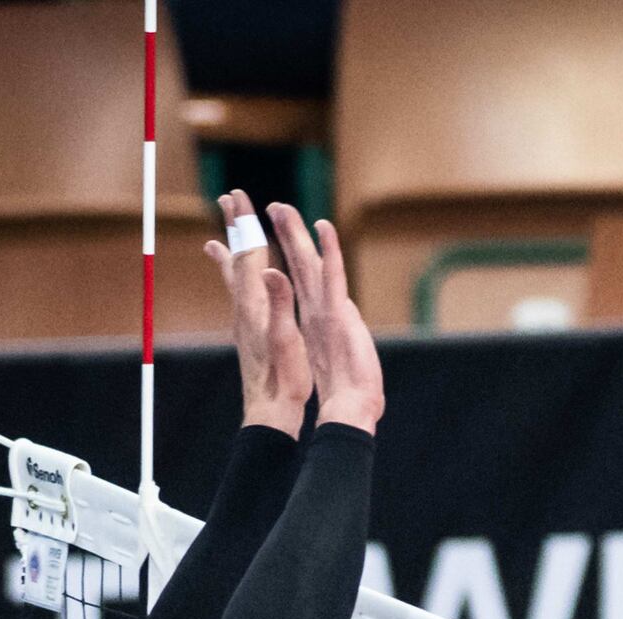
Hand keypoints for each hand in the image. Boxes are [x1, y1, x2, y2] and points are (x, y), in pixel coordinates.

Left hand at [204, 189, 309, 436]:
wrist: (269, 411)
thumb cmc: (283, 378)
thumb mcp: (286, 338)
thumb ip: (279, 304)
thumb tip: (271, 271)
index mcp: (255, 305)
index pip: (247, 254)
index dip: (245, 224)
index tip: (240, 196)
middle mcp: (244, 308)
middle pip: (236, 258)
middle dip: (235, 226)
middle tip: (227, 199)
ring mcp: (243, 320)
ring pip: (234, 276)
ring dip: (230, 252)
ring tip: (217, 239)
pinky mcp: (247, 333)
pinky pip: (240, 295)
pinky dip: (236, 281)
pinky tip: (237, 287)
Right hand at [266, 202, 382, 432]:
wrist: (350, 408)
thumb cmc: (346, 388)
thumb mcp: (337, 354)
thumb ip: (335, 331)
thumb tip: (336, 319)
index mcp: (313, 317)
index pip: (300, 276)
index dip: (290, 251)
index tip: (278, 226)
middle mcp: (314, 310)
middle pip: (298, 263)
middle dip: (284, 233)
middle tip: (272, 206)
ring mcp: (323, 311)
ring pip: (308, 264)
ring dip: (295, 234)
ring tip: (280, 209)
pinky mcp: (337, 315)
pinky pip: (334, 275)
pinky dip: (330, 250)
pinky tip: (325, 228)